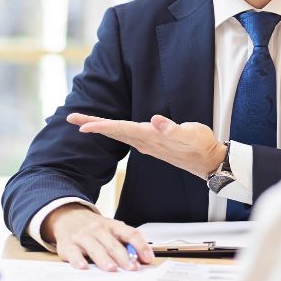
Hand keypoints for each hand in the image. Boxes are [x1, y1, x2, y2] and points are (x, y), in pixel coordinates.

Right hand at [44, 203, 154, 271]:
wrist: (68, 216)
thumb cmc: (94, 228)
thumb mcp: (111, 230)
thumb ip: (125, 243)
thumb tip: (142, 259)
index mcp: (113, 226)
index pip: (130, 234)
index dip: (141, 246)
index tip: (148, 258)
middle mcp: (98, 230)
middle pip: (113, 243)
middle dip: (123, 256)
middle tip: (131, 268)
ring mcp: (83, 236)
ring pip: (95, 248)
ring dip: (104, 259)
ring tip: (112, 268)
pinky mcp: (68, 245)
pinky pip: (74, 253)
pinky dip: (78, 260)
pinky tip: (83, 266)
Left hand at [70, 113, 227, 178]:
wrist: (209, 162)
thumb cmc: (201, 145)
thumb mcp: (191, 134)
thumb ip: (173, 129)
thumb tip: (157, 121)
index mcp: (151, 137)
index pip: (121, 129)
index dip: (101, 127)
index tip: (82, 126)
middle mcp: (145, 142)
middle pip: (113, 132)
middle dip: (92, 125)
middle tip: (71, 118)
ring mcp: (147, 144)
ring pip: (118, 134)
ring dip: (100, 128)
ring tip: (84, 123)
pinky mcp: (152, 144)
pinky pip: (126, 136)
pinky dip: (113, 130)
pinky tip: (110, 129)